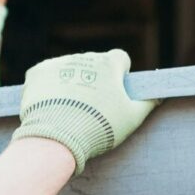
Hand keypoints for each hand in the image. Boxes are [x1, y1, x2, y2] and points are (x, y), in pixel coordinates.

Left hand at [13, 49, 156, 169]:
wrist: (57, 137)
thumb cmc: (99, 127)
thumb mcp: (132, 118)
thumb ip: (148, 103)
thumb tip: (158, 96)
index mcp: (108, 63)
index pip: (120, 58)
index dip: (120, 73)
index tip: (115, 90)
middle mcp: (83, 57)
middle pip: (93, 63)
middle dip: (94, 78)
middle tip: (92, 105)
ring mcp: (58, 63)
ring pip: (69, 69)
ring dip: (72, 82)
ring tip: (70, 109)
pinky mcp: (37, 73)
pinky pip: (47, 76)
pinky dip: (50, 87)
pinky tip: (52, 105)